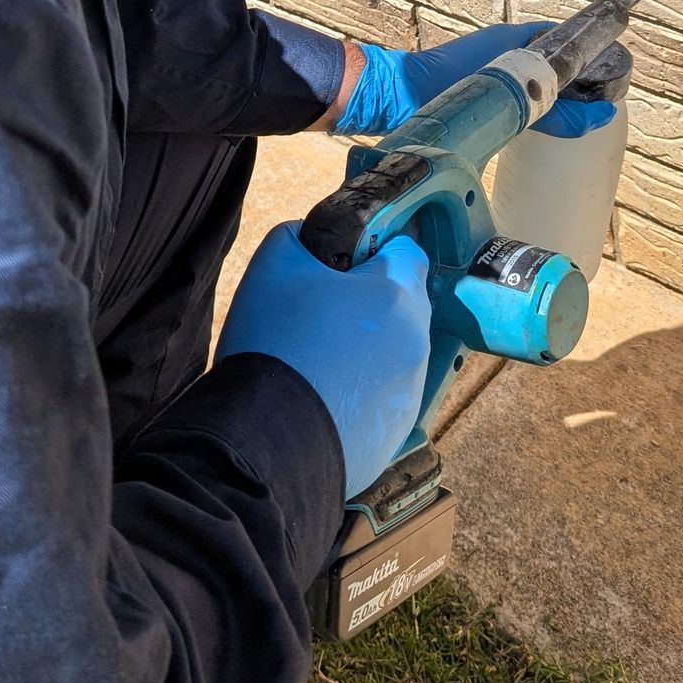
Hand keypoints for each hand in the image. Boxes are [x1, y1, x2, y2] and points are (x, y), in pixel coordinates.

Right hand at [216, 223, 432, 498]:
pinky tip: (318, 400)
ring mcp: (410, 392)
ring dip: (364, 352)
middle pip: (402, 306)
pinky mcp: (394, 433)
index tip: (341, 266)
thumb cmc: (274, 344)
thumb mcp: (272, 266)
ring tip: (314, 364)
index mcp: (396, 294)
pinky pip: (381, 400)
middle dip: (368, 304)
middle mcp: (416, 341)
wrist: (266, 442)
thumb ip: (299, 239)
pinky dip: (357, 395)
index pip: (407, 251)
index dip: (373, 251)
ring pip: (393, 355)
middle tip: (320, 316)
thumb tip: (310, 241)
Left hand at [334, 25, 618, 140]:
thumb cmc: (443, 89)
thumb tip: (602, 116)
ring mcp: (489, 69)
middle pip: (553, 61)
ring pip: (534, 80)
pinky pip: (515, 93)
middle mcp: (504, 48)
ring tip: (576, 119)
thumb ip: (556, 112)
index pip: (566, 37)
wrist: (391, 98)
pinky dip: (532, 106)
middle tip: (598, 106)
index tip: (611, 73)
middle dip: (575, 81)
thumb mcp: (509, 100)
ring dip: (553, 97)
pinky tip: (539, 129)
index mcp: (514, 39)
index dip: (589, 53)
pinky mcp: (476, 90)